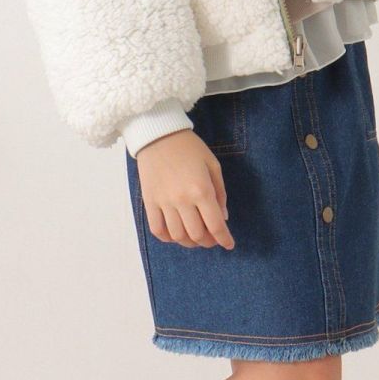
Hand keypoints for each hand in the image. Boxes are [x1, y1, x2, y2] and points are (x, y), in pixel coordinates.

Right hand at [136, 129, 234, 249]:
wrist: (158, 135)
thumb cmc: (190, 147)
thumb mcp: (213, 165)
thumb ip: (220, 193)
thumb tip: (223, 217)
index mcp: (201, 190)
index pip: (216, 225)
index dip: (224, 239)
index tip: (229, 244)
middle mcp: (182, 200)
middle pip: (197, 235)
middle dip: (208, 242)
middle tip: (212, 239)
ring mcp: (164, 202)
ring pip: (178, 236)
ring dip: (189, 243)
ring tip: (195, 238)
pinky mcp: (149, 202)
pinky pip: (157, 229)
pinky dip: (168, 238)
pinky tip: (175, 234)